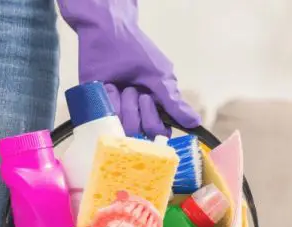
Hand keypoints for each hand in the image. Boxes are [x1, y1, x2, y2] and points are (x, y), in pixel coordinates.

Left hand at [57, 0, 200, 137]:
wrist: (107, 31)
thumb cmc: (137, 52)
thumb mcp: (160, 77)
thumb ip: (175, 103)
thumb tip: (196, 123)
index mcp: (154, 107)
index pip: (158, 132)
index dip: (155, 122)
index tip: (150, 99)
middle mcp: (135, 113)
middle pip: (140, 131)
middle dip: (138, 109)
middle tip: (134, 88)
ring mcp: (114, 110)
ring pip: (121, 126)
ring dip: (124, 102)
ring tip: (120, 84)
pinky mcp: (95, 105)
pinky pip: (103, 118)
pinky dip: (108, 99)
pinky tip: (107, 85)